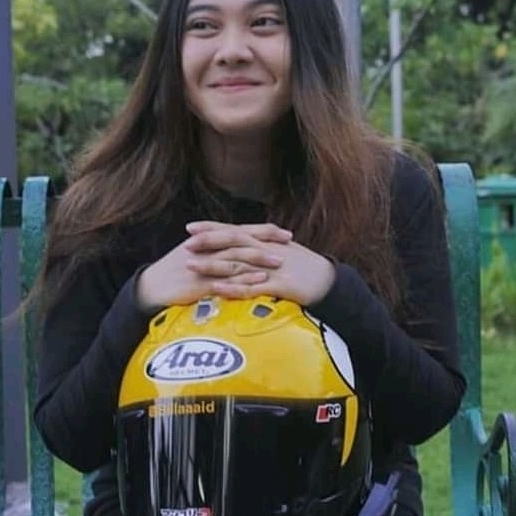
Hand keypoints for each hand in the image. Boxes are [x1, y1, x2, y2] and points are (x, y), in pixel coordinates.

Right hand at [135, 222, 292, 312]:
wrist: (149, 288)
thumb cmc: (174, 273)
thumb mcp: (195, 256)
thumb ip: (216, 250)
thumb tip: (240, 248)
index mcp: (207, 239)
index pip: (241, 230)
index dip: (264, 231)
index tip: (286, 234)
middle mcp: (206, 248)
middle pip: (240, 240)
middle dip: (266, 241)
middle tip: (288, 244)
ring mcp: (202, 265)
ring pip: (234, 259)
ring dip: (258, 259)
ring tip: (279, 261)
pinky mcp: (198, 283)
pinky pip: (224, 281)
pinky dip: (243, 281)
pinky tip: (259, 282)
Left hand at [183, 222, 334, 305]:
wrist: (330, 283)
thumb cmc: (306, 268)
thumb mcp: (284, 252)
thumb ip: (263, 247)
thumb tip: (244, 246)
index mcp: (267, 241)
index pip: (235, 230)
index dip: (212, 228)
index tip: (190, 227)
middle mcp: (268, 250)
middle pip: (233, 241)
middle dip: (207, 241)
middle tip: (185, 243)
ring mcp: (273, 267)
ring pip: (238, 263)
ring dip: (213, 264)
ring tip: (191, 265)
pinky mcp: (280, 285)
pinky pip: (252, 287)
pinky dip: (233, 287)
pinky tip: (216, 288)